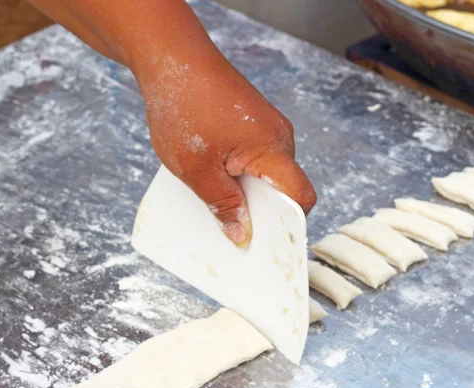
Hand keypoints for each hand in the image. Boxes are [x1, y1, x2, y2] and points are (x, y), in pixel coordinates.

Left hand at [138, 52, 316, 247]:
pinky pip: (253, 155)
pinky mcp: (251, 120)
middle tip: (230, 228)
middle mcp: (278, 136)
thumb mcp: (196, 168)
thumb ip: (222, 204)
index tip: (263, 243)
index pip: (301, 196)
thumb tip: (242, 235)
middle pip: (282, 187)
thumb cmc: (183, 107)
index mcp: (272, 149)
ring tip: (213, 199)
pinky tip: (210, 175)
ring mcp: (265, 126)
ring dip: (244, 190)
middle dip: (259, 211)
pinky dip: (237, 171)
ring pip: (265, 171)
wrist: (172, 57)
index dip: (287, 225)